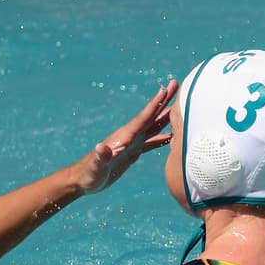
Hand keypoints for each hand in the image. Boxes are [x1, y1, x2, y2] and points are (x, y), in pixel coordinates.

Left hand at [74, 80, 177, 194]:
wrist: (84, 180)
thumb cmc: (88, 174)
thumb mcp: (95, 166)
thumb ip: (100, 157)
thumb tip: (102, 148)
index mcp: (124, 136)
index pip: (144, 117)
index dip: (156, 103)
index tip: (167, 89)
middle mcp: (130, 136)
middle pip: (152, 116)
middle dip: (164, 101)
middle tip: (177, 84)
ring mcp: (132, 143)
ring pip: (154, 126)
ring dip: (167, 116)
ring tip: (181, 107)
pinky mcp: (132, 153)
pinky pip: (151, 142)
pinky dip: (163, 137)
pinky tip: (173, 136)